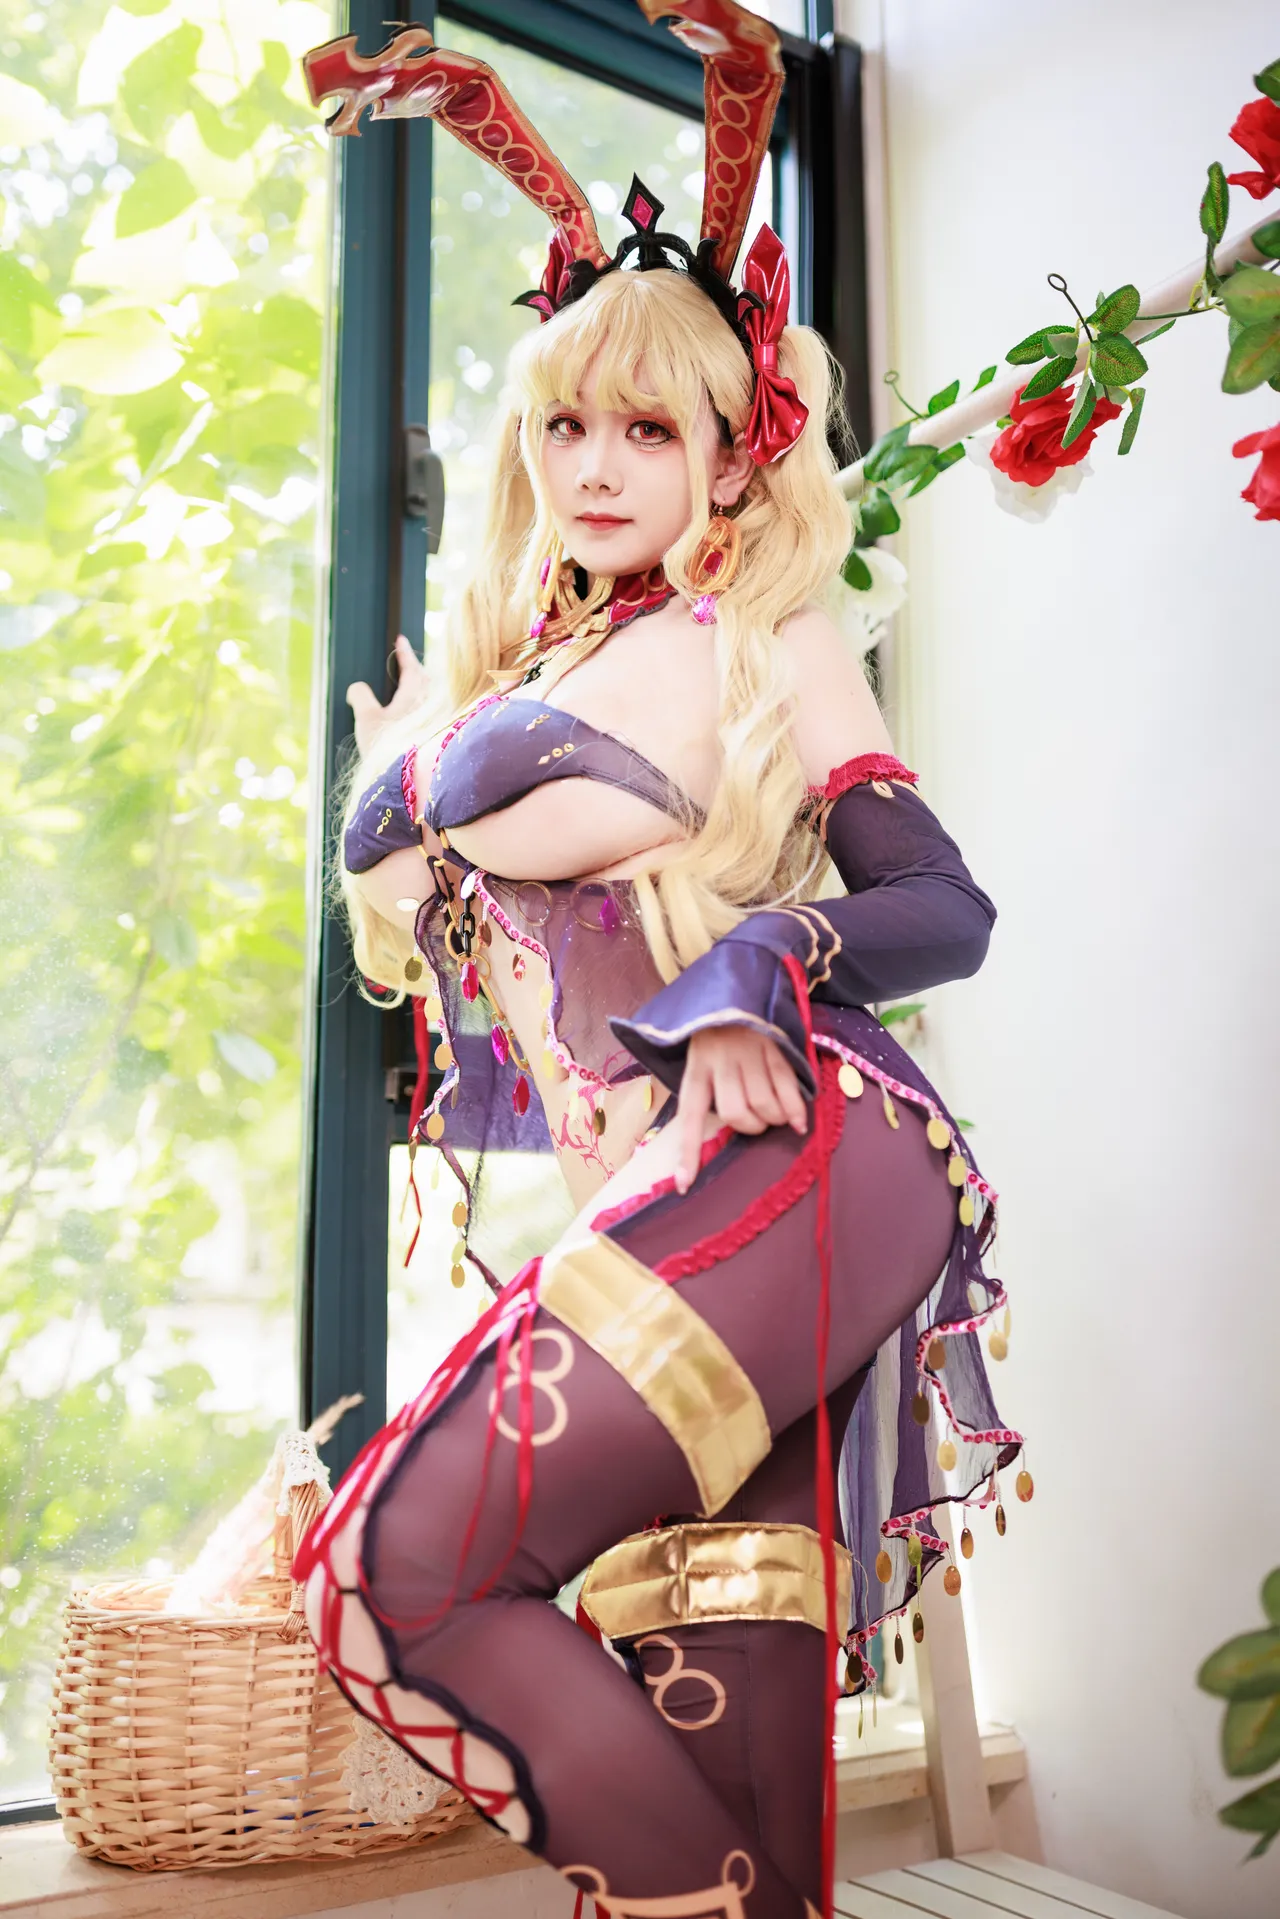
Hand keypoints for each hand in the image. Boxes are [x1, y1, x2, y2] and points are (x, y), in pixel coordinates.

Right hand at [348, 634, 430, 758]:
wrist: (411, 782)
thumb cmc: (388, 747)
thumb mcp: (367, 720)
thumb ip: (360, 698)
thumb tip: (357, 689)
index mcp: (417, 692)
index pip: (412, 666)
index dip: (404, 652)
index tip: (401, 639)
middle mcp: (434, 703)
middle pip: (426, 681)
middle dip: (415, 671)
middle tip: (406, 664)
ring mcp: (440, 721)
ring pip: (431, 698)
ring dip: (420, 692)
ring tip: (408, 692)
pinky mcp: (440, 737)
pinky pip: (433, 715)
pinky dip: (423, 710)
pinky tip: (414, 721)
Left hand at [674, 1026, 806, 1194]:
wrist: (741, 987)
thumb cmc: (719, 1034)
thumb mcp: (702, 1058)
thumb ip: (709, 1091)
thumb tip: (718, 1135)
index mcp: (696, 1068)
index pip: (690, 1117)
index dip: (689, 1153)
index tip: (685, 1186)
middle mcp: (720, 1061)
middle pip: (735, 1113)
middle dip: (751, 1128)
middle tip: (759, 1123)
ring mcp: (749, 1052)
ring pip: (763, 1104)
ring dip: (774, 1119)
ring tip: (778, 1117)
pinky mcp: (775, 1046)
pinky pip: (787, 1088)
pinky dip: (795, 1110)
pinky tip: (800, 1121)